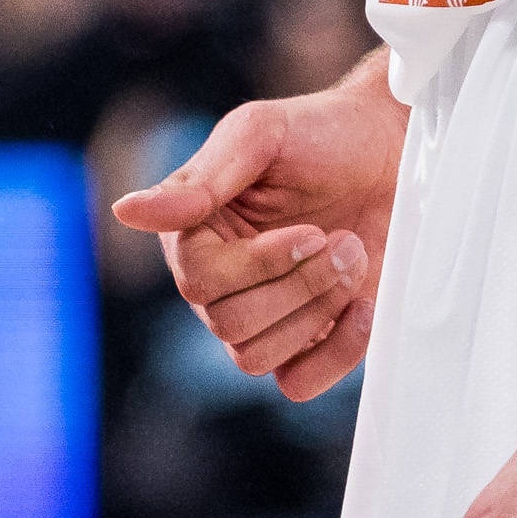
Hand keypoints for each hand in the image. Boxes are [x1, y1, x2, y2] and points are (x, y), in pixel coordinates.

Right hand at [111, 53, 404, 397]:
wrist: (390, 152)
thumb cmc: (321, 134)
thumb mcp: (259, 135)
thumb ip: (198, 179)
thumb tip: (126, 211)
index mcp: (194, 234)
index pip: (198, 282)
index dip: (259, 266)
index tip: (311, 232)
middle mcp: (219, 282)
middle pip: (231, 325)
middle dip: (300, 286)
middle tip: (341, 241)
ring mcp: (263, 315)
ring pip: (257, 358)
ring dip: (318, 312)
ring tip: (353, 258)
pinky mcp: (307, 342)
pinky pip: (298, 383)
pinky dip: (336, 352)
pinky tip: (362, 306)